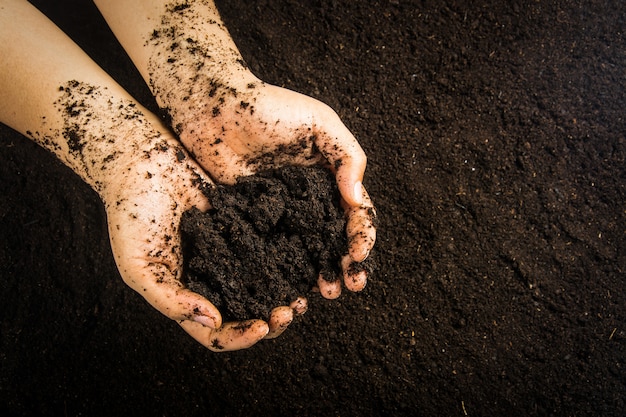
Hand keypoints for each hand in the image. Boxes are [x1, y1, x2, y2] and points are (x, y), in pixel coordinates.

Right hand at [101, 130, 304, 349]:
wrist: (144, 160)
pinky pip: (268, 249)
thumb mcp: (138, 265)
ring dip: (284, 295)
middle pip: (246, 314)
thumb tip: (212, 321)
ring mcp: (230, 254)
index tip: (262, 327)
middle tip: (291, 312)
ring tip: (303, 295)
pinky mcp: (244, 228)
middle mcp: (212, 280)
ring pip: (263, 286)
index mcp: (187, 296)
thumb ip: (171, 299)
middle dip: (271, 321)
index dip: (240, 337)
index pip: (216, 333)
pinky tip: (302, 259)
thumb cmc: (131, 215)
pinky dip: (286, 259)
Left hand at [177, 80, 376, 298]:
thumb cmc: (269, 108)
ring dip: (322, 273)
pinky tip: (292, 287)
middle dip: (348, 264)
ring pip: (308, 251)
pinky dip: (287, 271)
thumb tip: (356, 201)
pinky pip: (275, 250)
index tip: (359, 255)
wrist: (212, 109)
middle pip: (336, 238)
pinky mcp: (254, 221)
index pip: (356, 212)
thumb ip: (348, 156)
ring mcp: (281, 213)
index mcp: (330, 178)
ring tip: (326, 292)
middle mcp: (309, 200)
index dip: (363, 235)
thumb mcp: (319, 122)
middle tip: (350, 285)